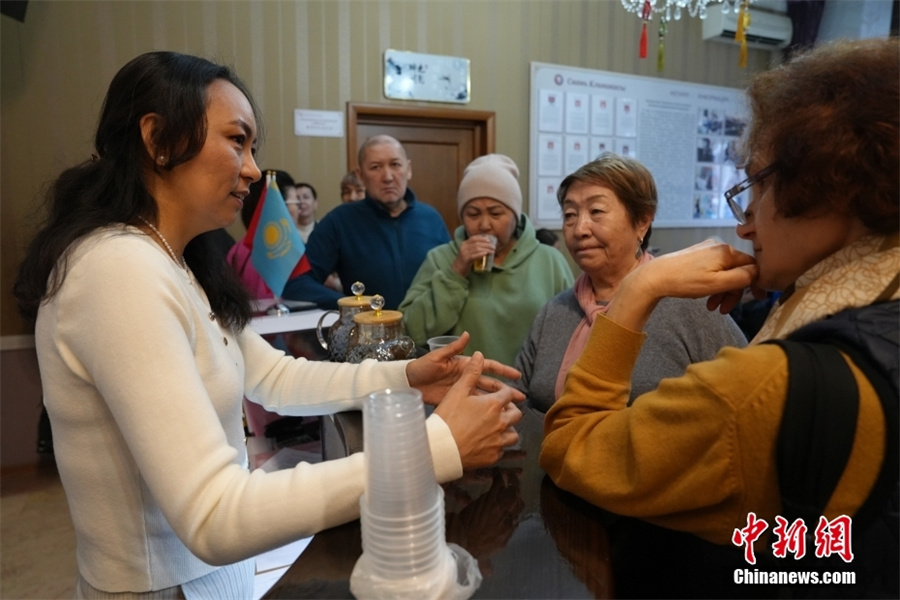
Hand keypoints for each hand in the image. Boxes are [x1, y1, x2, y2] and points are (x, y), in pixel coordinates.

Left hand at [406, 331, 523, 405]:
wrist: (408, 383)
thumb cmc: (422, 367)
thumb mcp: (438, 357)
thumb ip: (453, 348)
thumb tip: (467, 334)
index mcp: (465, 365)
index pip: (488, 366)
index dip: (503, 370)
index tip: (517, 375)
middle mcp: (467, 378)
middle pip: (491, 384)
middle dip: (505, 390)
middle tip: (520, 397)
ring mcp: (462, 391)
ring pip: (484, 396)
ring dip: (497, 402)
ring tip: (511, 409)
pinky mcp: (456, 401)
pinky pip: (473, 406)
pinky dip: (483, 410)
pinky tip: (492, 417)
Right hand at [433, 351, 522, 468]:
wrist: (440, 448)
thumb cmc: (447, 417)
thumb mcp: (457, 391)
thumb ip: (471, 373)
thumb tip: (479, 354)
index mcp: (493, 405)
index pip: (507, 394)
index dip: (504, 392)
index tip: (499, 394)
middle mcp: (500, 423)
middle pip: (516, 414)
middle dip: (511, 410)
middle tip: (501, 411)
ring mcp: (498, 441)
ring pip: (513, 435)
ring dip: (508, 430)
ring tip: (498, 428)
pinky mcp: (493, 457)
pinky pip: (503, 451)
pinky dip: (499, 447)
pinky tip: (491, 444)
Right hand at [451, 234, 495, 276]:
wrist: (457, 270)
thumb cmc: (464, 261)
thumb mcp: (468, 252)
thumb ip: (474, 248)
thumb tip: (487, 246)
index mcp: (464, 243)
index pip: (474, 238)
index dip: (482, 238)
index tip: (489, 240)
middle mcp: (463, 247)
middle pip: (477, 243)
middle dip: (486, 244)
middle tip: (493, 247)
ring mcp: (464, 253)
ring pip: (477, 248)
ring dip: (486, 249)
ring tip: (492, 251)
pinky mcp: (465, 259)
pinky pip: (474, 255)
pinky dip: (481, 254)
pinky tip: (486, 254)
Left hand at [609, 239, 757, 330]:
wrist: (655, 277)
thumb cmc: (686, 281)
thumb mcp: (718, 283)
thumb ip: (742, 278)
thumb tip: (758, 273)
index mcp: (727, 251)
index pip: (752, 265)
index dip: (756, 283)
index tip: (756, 299)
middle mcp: (719, 246)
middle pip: (738, 270)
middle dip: (733, 292)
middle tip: (724, 309)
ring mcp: (707, 250)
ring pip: (725, 272)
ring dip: (722, 291)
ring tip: (712, 307)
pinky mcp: (697, 255)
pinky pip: (714, 270)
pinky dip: (713, 285)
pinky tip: (705, 297)